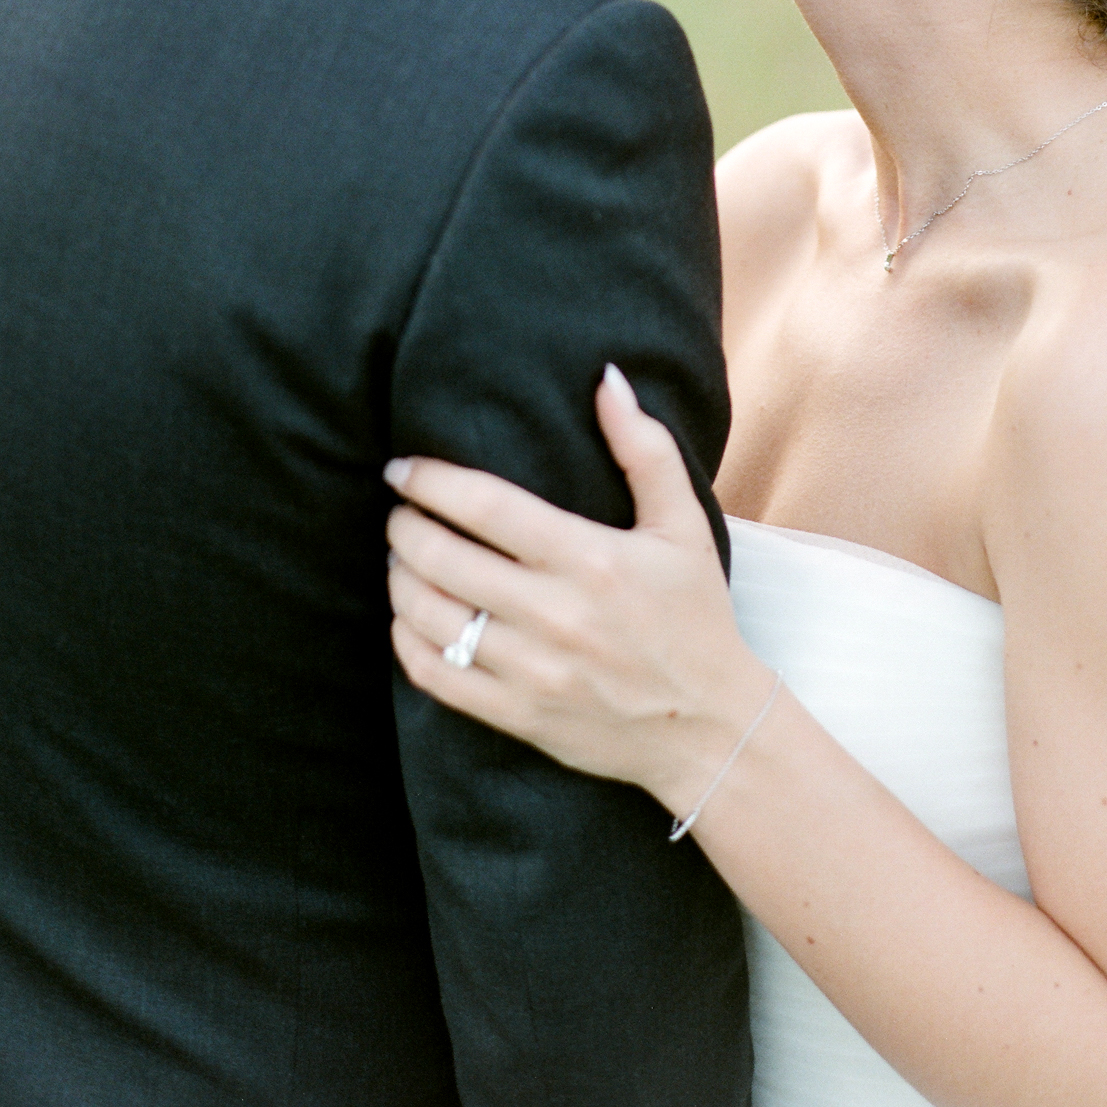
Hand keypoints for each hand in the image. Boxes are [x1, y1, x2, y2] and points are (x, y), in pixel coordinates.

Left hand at [386, 364, 773, 815]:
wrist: (709, 728)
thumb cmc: (695, 615)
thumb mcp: (683, 525)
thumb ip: (644, 448)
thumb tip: (607, 378)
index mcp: (591, 559)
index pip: (486, 507)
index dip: (431, 481)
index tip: (402, 468)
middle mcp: (556, 615)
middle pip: (444, 559)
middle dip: (404, 527)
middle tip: (397, 510)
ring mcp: (534, 671)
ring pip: (431, 618)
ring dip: (400, 580)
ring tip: (399, 557)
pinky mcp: (520, 715)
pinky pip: (437, 677)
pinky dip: (408, 641)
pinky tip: (408, 618)